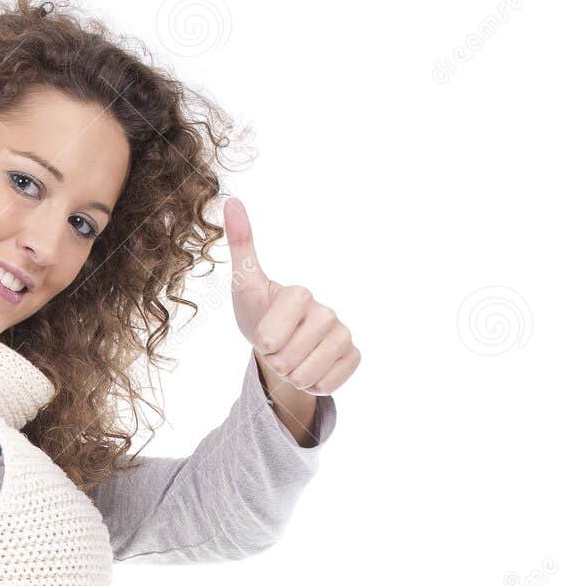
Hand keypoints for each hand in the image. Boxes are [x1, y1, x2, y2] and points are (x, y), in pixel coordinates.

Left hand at [223, 196, 359, 444]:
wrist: (280, 345)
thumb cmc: (259, 313)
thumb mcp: (245, 286)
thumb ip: (241, 246)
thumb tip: (231, 201)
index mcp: (299, 293)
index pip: (271, 337)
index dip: (262, 343)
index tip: (263, 335)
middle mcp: (326, 311)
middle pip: (288, 359)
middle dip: (275, 363)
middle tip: (278, 349)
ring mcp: (343, 334)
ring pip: (308, 374)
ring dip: (293, 376)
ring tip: (292, 360)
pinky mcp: (353, 355)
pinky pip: (329, 382)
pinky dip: (313, 385)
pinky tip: (310, 370)